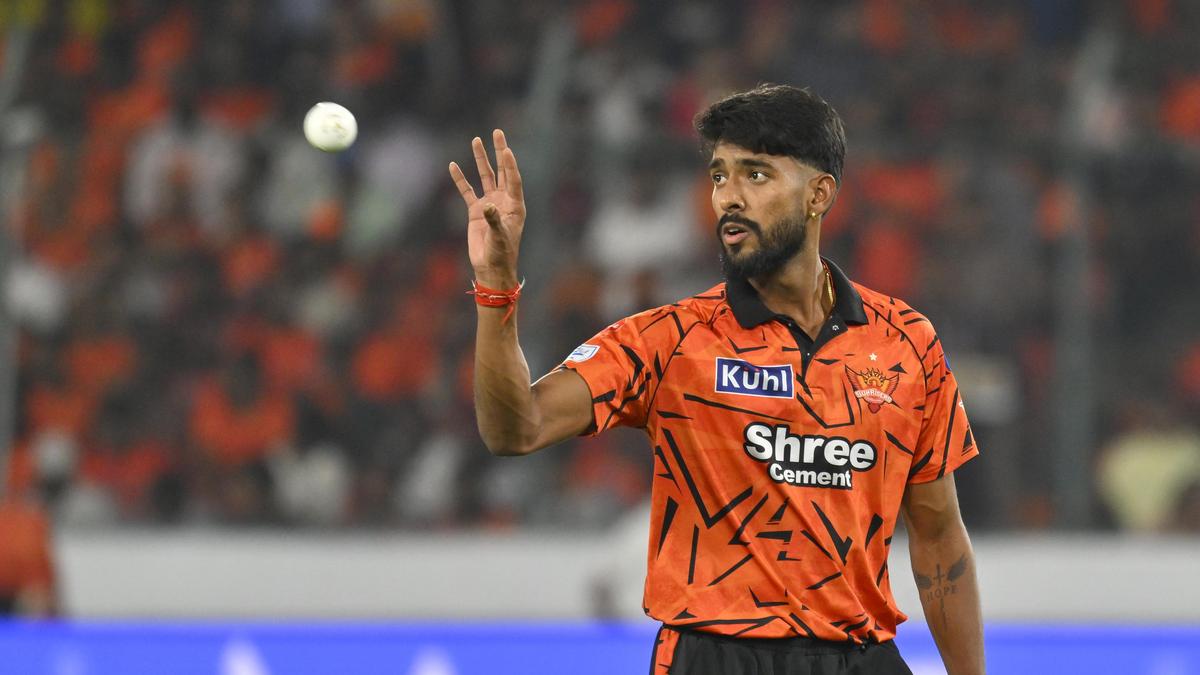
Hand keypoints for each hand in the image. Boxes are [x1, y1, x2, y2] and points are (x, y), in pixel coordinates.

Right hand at [449, 129, 525, 287]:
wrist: (490, 267)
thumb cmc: (501, 254)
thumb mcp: (500, 237)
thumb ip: (494, 220)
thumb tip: (487, 205)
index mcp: (515, 205)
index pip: (514, 179)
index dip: (511, 164)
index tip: (507, 149)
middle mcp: (503, 200)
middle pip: (502, 170)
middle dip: (499, 152)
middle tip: (497, 132)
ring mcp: (489, 204)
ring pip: (485, 176)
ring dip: (481, 159)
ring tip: (476, 140)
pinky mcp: (476, 211)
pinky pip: (467, 191)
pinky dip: (460, 179)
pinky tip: (453, 165)